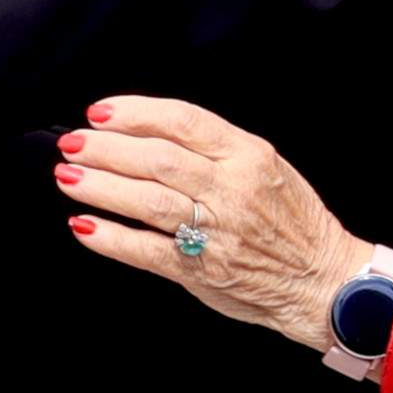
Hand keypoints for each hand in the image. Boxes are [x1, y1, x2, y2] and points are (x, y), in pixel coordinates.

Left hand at [57, 93, 365, 349]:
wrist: (325, 280)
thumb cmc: (290, 219)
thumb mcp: (264, 166)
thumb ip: (211, 147)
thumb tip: (141, 130)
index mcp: (248, 156)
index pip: (182, 120)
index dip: (133, 113)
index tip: (99, 112)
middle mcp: (232, 189)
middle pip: (157, 159)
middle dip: (105, 149)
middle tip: (71, 143)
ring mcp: (218, 232)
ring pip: (148, 201)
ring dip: (99, 187)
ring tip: (67, 177)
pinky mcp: (203, 270)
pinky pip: (148, 251)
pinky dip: (111, 238)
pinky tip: (84, 225)